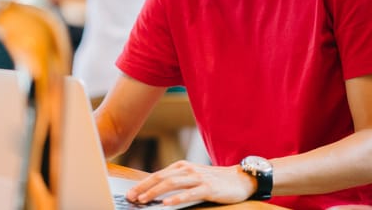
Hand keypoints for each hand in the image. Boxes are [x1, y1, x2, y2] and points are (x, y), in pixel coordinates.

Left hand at [125, 161, 256, 205]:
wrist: (240, 179)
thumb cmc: (215, 180)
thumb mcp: (193, 177)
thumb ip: (177, 180)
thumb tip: (156, 190)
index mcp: (181, 166)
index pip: (157, 175)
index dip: (142, 184)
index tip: (130, 193)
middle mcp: (188, 170)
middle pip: (161, 178)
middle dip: (144, 188)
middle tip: (131, 198)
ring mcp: (198, 178)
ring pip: (172, 183)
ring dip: (155, 192)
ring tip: (144, 200)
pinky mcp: (208, 187)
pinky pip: (190, 193)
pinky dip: (177, 198)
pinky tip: (167, 203)